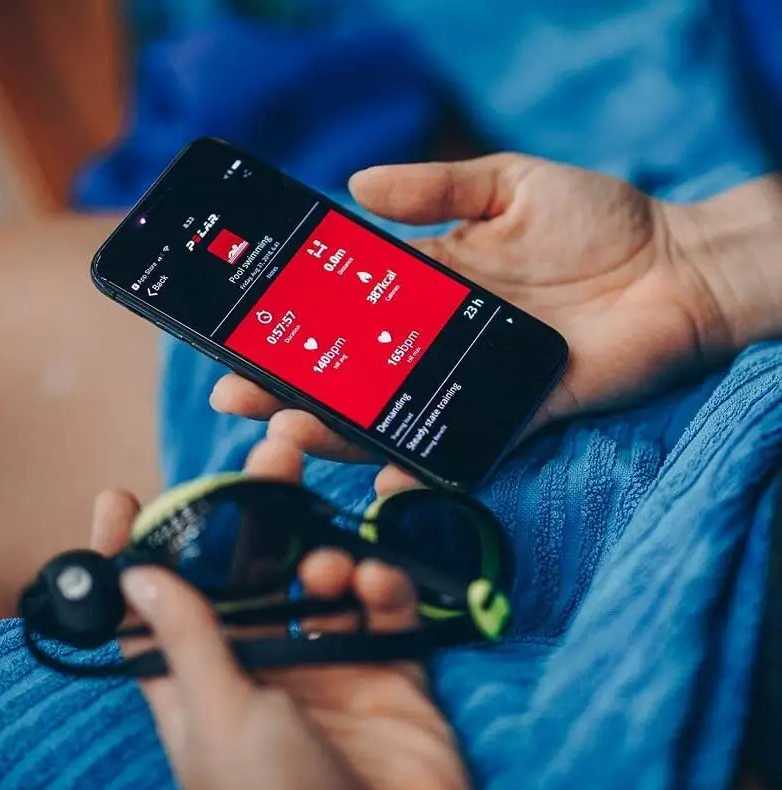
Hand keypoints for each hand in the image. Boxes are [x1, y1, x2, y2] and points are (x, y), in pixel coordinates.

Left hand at [90, 439, 468, 789]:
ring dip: (326, 552)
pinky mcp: (387, 663)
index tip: (123, 497)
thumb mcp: (225, 718)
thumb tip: (132, 575)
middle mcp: (264, 664)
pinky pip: (382, 605)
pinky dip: (382, 584)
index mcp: (206, 685)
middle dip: (257, 513)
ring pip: (320, 576)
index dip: (134, 554)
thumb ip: (186, 643)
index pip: (153, 611)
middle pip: (250, 571)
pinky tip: (378, 584)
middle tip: (273, 456)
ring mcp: (328, 661)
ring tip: (329, 566)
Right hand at [210, 154, 755, 489]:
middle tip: (239, 395)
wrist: (680, 267)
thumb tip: (355, 186)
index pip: (349, 312)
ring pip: (392, 416)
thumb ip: (437, 188)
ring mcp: (473, 384)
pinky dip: (423, 468)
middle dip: (294, 387)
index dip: (297, 326)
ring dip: (338, 429)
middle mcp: (441, 342)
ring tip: (286, 433)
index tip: (242, 334)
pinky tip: (381, 476)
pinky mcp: (516, 416)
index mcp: (432, 287)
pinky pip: (461, 450)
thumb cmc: (601, 219)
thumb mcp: (510, 183)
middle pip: (356, 373)